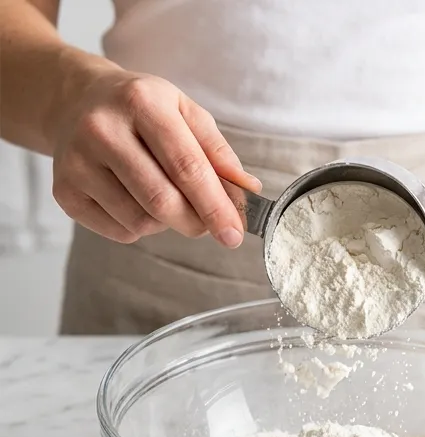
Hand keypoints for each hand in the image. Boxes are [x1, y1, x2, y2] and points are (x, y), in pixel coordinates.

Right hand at [50, 68, 260, 246]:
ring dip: (167, 223)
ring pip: (141, 221)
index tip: (235, 233)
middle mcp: (101, 129)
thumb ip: (218, 152)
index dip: (215, 206)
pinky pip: (119, 231)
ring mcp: (76, 161)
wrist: (77, 101)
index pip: (186, 167)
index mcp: (141, 102)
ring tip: (164, 195)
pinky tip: (135, 199)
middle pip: (161, 200)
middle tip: (209, 225)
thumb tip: (247, 190)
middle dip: (196, 222)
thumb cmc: (142, 109)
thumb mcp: (185, 112)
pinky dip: (140, 227)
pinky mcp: (63, 191)